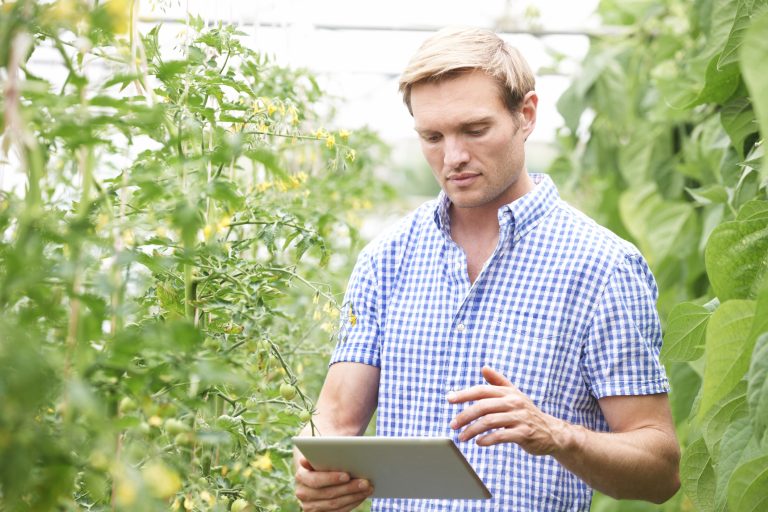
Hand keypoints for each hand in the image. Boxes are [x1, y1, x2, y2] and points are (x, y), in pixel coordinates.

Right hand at [294, 455, 373, 511]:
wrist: (317, 471)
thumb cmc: (323, 458)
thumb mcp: (322, 453)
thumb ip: (323, 451)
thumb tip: (325, 449)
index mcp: (301, 476)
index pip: (316, 480)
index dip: (331, 478)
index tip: (347, 475)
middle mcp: (303, 493)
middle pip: (328, 494)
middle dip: (349, 488)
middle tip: (366, 482)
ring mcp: (310, 506)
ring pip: (335, 505)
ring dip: (354, 496)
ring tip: (368, 488)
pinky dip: (352, 503)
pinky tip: (362, 495)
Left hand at [447, 366, 568, 455]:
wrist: (552, 432)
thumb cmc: (527, 413)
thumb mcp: (514, 395)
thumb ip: (498, 382)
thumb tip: (483, 367)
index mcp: (508, 392)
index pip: (482, 390)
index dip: (464, 394)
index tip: (449, 399)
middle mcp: (514, 402)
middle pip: (483, 406)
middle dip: (464, 415)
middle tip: (453, 425)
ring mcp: (520, 418)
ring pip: (489, 422)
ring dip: (472, 430)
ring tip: (462, 437)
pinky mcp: (524, 433)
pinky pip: (501, 436)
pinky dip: (487, 439)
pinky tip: (479, 443)